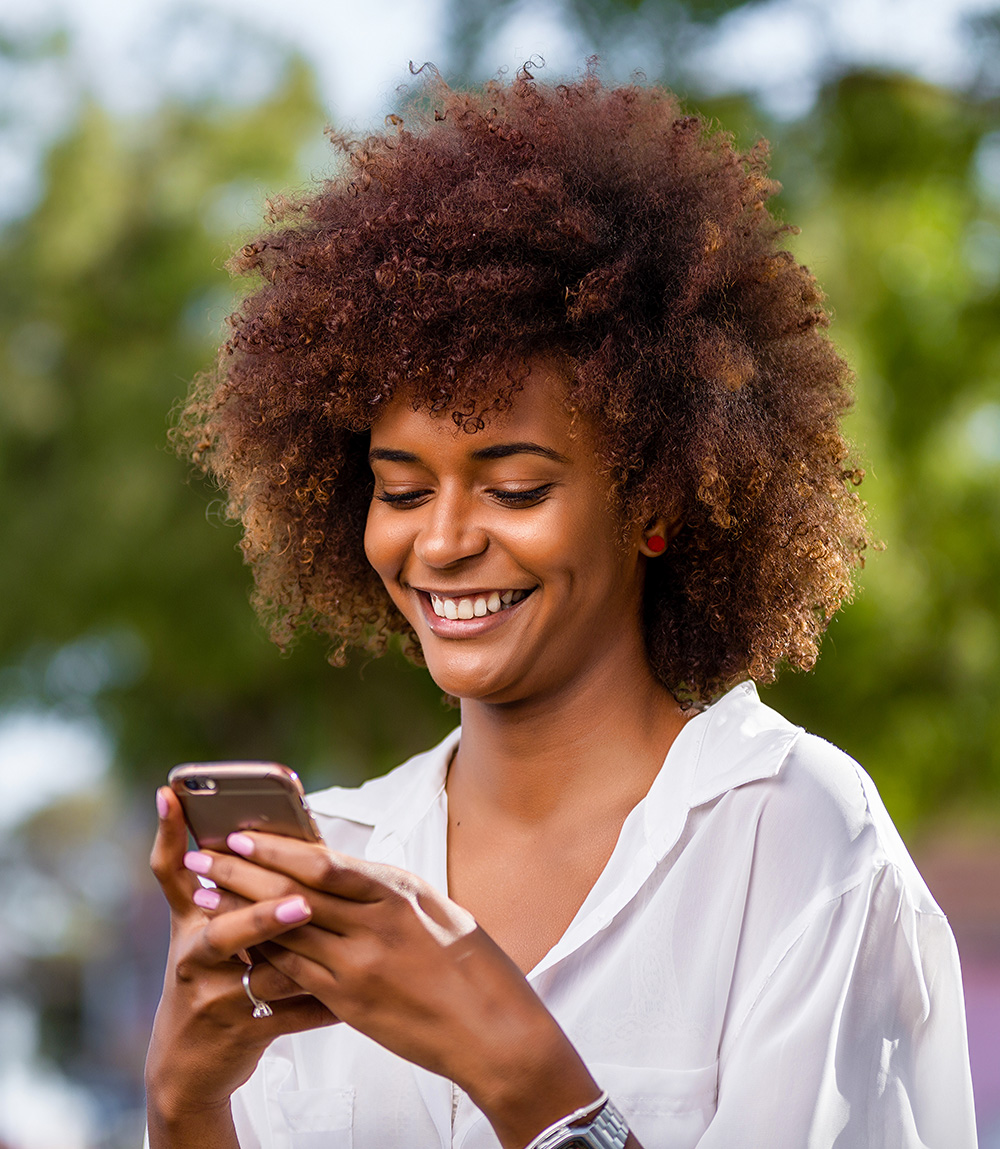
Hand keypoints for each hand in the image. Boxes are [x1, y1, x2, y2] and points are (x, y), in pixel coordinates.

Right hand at [146, 788, 336, 1136]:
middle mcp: (194, 958)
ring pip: (268, 976)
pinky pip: (292, 1015)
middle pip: (223, 933)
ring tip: (342, 944)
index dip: (167, 832)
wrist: (188, 1064)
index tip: (172, 796)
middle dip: (263, 917)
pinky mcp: (242, 1032)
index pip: (170, 871)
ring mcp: (216, 998)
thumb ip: (226, 886)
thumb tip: (267, 830)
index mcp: (188, 922)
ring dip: (307, 961)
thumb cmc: (209, 977)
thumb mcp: (202, 930)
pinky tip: (353, 994)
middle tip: (302, 904)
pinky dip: (324, 1005)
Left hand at [188, 831, 601, 1147]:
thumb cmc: (470, 962)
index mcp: (396, 894)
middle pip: (291, 895)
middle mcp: (373, 929)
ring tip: (204, 898)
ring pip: (284, 936)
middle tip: (201, 858)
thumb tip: (339, 867)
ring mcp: (359, 970)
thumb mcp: (431, 907)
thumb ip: (382, 887)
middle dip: (241, 874)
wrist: (491, 1030)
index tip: (240, 835)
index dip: (275, 849)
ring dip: (240, 914)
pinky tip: (239, 945)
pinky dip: (264, 956)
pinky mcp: (349, 1005)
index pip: (322, 863)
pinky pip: (295, 976)